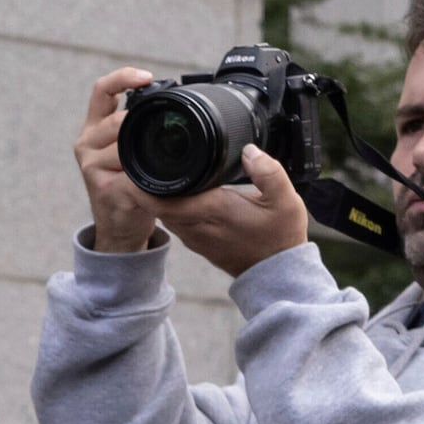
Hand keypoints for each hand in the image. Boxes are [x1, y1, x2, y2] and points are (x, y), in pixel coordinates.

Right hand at [76, 67, 163, 254]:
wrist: (119, 227)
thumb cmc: (130, 186)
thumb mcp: (131, 150)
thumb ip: (141, 129)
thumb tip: (181, 107)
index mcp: (95, 127)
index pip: (102, 90)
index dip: (123, 78)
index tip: (147, 78)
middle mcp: (87, 142)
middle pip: (117, 120)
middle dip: (143, 128)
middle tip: (167, 140)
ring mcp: (90, 165)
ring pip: (124, 146)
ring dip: (146, 155)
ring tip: (160, 167)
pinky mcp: (100, 186)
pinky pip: (129, 174)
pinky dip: (146, 178)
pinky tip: (155, 184)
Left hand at [153, 144, 314, 278]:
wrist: (277, 273)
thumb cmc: (280, 237)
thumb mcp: (285, 201)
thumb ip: (269, 173)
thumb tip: (249, 151)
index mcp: (212, 211)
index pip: (162, 201)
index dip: (143, 185)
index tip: (138, 167)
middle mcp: (196, 226)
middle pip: (156, 204)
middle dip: (149, 184)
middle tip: (149, 160)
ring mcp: (194, 237)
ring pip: (164, 212)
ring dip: (160, 196)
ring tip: (165, 171)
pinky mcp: (196, 242)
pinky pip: (174, 221)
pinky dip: (172, 207)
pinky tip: (183, 192)